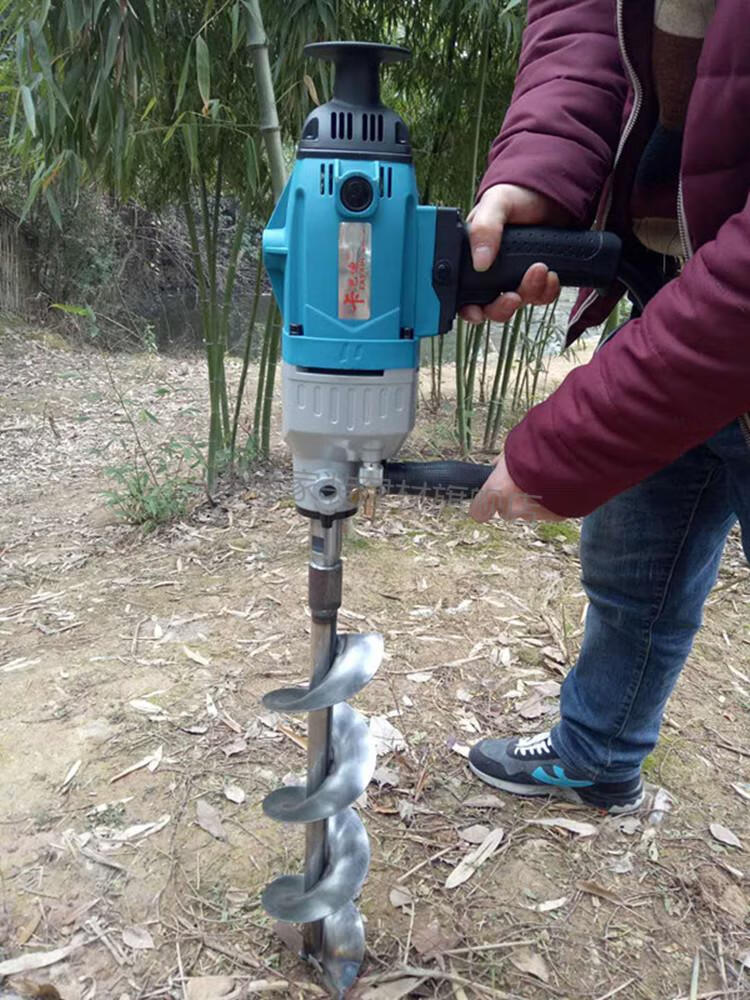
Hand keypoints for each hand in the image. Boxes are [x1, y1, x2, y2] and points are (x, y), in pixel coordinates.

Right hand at [460, 184, 570, 324]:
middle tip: (513, 296)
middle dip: (503, 307)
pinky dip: (547, 291)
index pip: (464, 296)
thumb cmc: (516, 195)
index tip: (479, 312)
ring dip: (530, 292)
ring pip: (519, 303)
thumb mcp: (495, 204)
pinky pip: (540, 297)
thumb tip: (480, 262)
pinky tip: (551, 274)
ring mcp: (515, 277)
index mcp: (472, 259)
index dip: (469, 310)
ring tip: (540, 270)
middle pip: (491, 308)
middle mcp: (492, 273)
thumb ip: (484, 229)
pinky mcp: (536, 278)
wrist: (550, 195)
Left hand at [469, 453, 563, 522]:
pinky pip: (547, 512)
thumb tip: (495, 464)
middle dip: (511, 501)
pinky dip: (550, 503)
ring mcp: (534, 514)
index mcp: (496, 491)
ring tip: (542, 481)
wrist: (571, 454)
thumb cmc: (539, 448)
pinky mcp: (554, 516)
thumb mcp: (512, 450)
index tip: (487, 500)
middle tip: (521, 483)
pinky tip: (556, 486)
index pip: (478, 512)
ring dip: (532, 501)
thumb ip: (501, 463)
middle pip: (505, 512)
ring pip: (527, 513)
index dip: (483, 505)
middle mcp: (513, 508)